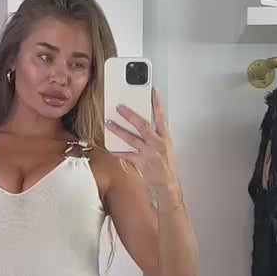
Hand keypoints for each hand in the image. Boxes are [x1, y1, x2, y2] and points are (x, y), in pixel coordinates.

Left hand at [106, 88, 181, 204]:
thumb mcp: (166, 147)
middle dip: (130, 115)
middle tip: (120, 107)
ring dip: (118, 130)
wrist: (168, 183)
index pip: (160, 117)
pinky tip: (109, 147)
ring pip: (131, 139)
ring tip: (109, 123)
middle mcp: (156, 143)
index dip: (156, 103)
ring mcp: (148, 152)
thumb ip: (157, 135)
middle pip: (142, 125)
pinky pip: (126, 155)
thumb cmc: (167, 165)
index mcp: (164, 137)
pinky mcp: (141, 162)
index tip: (153, 92)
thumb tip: (146, 125)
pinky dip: (117, 151)